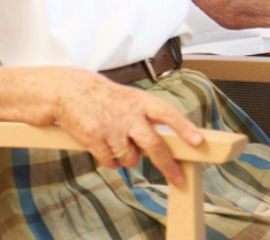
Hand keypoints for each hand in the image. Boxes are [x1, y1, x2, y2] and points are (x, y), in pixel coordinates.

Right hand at [39, 68, 202, 184]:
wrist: (71, 91)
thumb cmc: (108, 98)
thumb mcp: (133, 99)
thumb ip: (149, 118)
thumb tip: (169, 143)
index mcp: (143, 102)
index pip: (169, 114)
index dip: (184, 128)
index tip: (197, 141)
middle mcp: (129, 115)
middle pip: (153, 144)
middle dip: (167, 165)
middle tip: (177, 178)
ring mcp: (111, 128)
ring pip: (130, 158)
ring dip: (129, 159)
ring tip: (121, 145)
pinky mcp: (94, 139)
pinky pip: (111, 162)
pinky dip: (111, 161)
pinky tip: (106, 149)